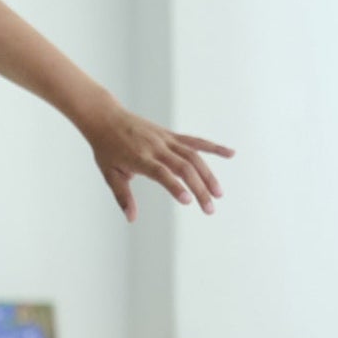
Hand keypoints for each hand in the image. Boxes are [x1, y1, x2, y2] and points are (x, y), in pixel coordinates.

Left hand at [82, 102, 234, 222]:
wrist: (106, 119)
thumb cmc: (106, 149)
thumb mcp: (109, 174)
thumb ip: (122, 196)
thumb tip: (131, 218)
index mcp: (140, 158)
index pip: (162, 173)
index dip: (176, 186)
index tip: (188, 201)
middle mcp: (156, 148)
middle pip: (183, 167)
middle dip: (199, 188)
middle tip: (210, 209)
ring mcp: (166, 140)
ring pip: (193, 156)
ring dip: (208, 175)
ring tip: (219, 193)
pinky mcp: (171, 135)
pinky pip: (195, 141)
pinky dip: (213, 147)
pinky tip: (231, 154)